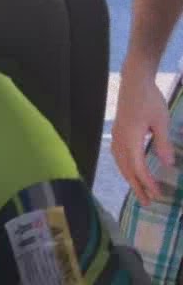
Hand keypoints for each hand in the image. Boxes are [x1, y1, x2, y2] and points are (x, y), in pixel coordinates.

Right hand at [111, 69, 172, 204]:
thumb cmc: (149, 100)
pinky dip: (125, 168)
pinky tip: (130, 170)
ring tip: (139, 191)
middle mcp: (120, 142)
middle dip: (137, 187)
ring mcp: (116, 137)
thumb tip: (168, 164)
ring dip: (130, 179)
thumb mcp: (161, 122)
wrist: (134, 82)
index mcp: (131, 140)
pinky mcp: (117, 133)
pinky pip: (119, 157)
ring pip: (121, 165)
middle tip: (147, 202)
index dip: (148, 183)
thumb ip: (162, 144)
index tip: (158, 194)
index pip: (138, 168)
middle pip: (127, 170)